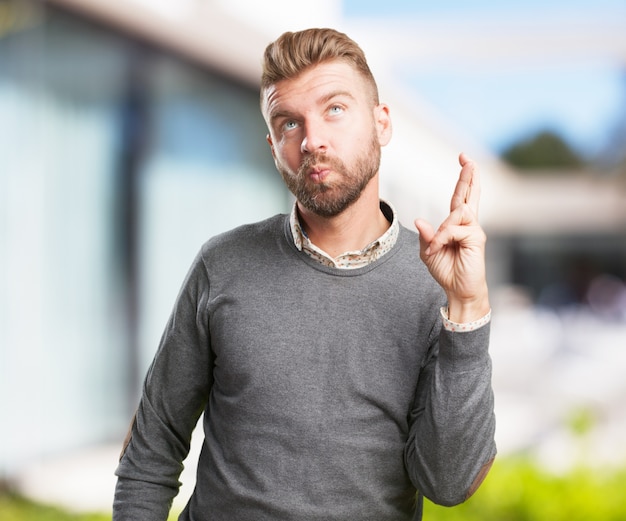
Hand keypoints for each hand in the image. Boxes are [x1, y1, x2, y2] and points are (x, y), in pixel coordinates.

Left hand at [414, 153, 489, 322]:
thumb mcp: (428, 252)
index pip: (462, 196)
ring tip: (435, 247)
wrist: (458, 290)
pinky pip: (454, 229)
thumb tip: (420, 220)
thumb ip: (426, 236)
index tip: (464, 159)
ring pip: (457, 213)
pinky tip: (437, 249)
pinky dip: (442, 239)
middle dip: (468, 175)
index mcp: (458, 224)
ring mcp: (474, 230)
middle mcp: (469, 224)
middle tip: (466, 157)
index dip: (464, 179)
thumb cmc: (446, 270)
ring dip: (442, 230)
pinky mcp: (477, 239)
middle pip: (469, 194)